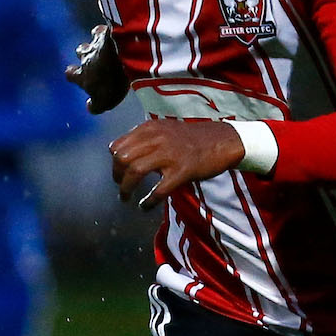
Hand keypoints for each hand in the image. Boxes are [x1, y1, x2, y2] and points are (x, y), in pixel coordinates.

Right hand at [65, 24, 128, 113]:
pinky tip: (112, 31)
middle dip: (83, 53)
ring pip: (91, 39)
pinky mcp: (110, 31)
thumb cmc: (112, 82)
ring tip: (103, 43)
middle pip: (80, 52)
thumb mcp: (105, 101)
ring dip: (95, 41)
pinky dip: (105, 30)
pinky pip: (104, 29)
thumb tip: (89, 107)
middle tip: (91, 56)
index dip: (72, 73)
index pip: (70, 74)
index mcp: (82, 75)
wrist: (123, 56)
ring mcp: (97, 42)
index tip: (74, 72)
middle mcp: (86, 57)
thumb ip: (96, 105)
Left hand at [109, 119, 244, 210]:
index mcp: (150, 129)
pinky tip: (145, 207)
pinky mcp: (182, 171)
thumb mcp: (165, 130)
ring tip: (126, 198)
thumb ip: (144, 138)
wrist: (222, 141)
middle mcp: (156, 139)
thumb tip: (120, 153)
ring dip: (126, 189)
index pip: (118, 145)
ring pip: (135, 172)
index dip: (113, 162)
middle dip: (116, 176)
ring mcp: (169, 155)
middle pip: (122, 158)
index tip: (118, 171)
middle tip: (120, 186)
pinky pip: (158, 190)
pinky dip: (148, 201)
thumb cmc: (192, 138)